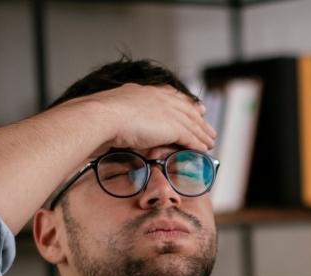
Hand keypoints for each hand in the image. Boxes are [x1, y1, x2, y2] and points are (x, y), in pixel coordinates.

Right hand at [76, 83, 216, 152]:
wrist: (101, 117)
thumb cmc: (99, 117)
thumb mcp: (115, 109)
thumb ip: (125, 113)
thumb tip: (123, 123)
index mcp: (146, 91)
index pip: (174, 96)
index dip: (187, 104)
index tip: (197, 109)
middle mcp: (160, 98)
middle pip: (187, 110)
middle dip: (200, 121)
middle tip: (209, 129)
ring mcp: (167, 111)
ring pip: (192, 124)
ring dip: (203, 135)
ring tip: (211, 143)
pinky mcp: (172, 126)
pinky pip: (190, 137)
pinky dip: (198, 144)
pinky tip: (204, 150)